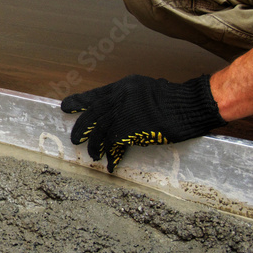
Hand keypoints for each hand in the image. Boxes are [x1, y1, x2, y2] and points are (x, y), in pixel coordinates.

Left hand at [60, 74, 225, 171]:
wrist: (187, 105)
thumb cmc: (172, 99)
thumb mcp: (144, 90)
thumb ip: (128, 99)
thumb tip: (116, 111)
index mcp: (122, 87)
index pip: (94, 95)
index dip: (78, 102)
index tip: (64, 107)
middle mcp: (118, 99)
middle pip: (91, 115)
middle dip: (81, 129)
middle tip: (75, 140)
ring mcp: (122, 114)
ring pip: (99, 132)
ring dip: (94, 146)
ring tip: (93, 155)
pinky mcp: (129, 130)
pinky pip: (113, 145)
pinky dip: (111, 156)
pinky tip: (110, 164)